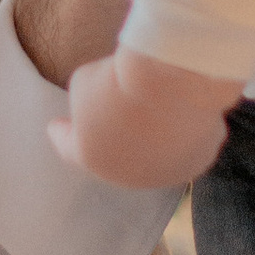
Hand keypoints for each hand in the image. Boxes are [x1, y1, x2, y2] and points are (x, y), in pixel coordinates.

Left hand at [45, 46, 237, 188]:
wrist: (172, 79)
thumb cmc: (119, 78)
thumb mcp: (85, 82)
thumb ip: (89, 100)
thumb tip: (108, 104)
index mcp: (91, 159)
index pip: (69, 149)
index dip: (62, 136)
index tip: (55, 127)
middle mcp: (129, 176)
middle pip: (117, 156)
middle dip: (112, 138)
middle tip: (111, 117)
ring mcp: (167, 172)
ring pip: (155, 154)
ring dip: (150, 136)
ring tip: (153, 110)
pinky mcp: (198, 160)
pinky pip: (185, 144)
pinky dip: (180, 131)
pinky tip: (180, 112)